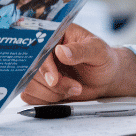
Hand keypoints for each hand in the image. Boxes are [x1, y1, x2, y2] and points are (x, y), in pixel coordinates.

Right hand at [19, 23, 135, 103]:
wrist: (106, 78)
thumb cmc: (103, 59)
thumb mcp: (98, 51)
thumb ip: (81, 50)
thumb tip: (62, 51)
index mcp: (55, 34)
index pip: (38, 48)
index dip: (44, 65)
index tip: (54, 78)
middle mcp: (44, 51)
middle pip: (31, 69)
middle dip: (53, 84)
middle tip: (74, 86)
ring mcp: (40, 68)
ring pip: (29, 85)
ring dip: (52, 93)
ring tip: (73, 88)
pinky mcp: (39, 85)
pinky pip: (31, 96)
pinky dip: (47, 100)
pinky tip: (63, 94)